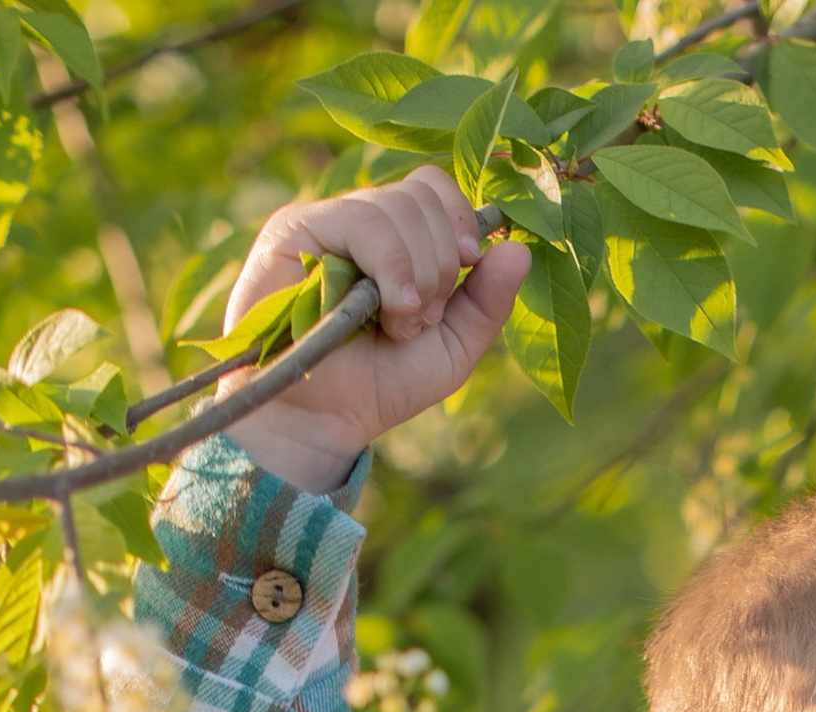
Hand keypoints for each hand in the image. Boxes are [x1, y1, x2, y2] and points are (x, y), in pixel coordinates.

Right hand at [218, 168, 529, 497]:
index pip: (432, 187)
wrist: (324, 420)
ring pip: (396, 208)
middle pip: (422, 196)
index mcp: (394, 237)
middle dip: (439, 263)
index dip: (459, 219)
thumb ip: (487, 301)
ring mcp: (326, 221)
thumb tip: (520, 248)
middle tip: (419, 319)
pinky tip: (387, 309)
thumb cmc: (382, 385)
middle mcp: (359, 220)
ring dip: (415, 274)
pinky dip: (390, 267)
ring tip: (396, 324)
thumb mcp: (452, 347)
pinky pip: (362, 221)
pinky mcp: (296, 229)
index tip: (468, 265)